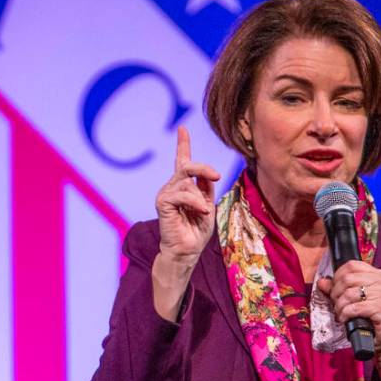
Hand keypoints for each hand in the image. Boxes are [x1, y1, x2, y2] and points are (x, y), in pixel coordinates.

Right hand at [151, 127, 220, 320]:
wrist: (187, 251)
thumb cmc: (197, 232)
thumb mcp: (208, 206)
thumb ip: (206, 189)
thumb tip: (208, 175)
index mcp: (184, 188)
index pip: (182, 162)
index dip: (183, 145)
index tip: (182, 128)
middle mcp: (173, 187)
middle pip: (186, 166)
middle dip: (202, 168)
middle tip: (217, 175)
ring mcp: (166, 194)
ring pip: (186, 182)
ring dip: (199, 197)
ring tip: (203, 211)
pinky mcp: (163, 203)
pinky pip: (181, 194)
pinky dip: (194, 202)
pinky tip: (200, 211)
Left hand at [317, 260, 380, 380]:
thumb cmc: (369, 318)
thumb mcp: (354, 299)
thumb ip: (338, 288)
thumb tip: (322, 282)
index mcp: (379, 275)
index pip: (351, 265)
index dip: (337, 276)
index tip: (334, 289)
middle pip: (348, 279)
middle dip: (336, 293)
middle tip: (336, 304)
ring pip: (349, 294)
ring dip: (339, 306)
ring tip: (341, 313)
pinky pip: (354, 308)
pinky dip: (345, 314)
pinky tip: (345, 319)